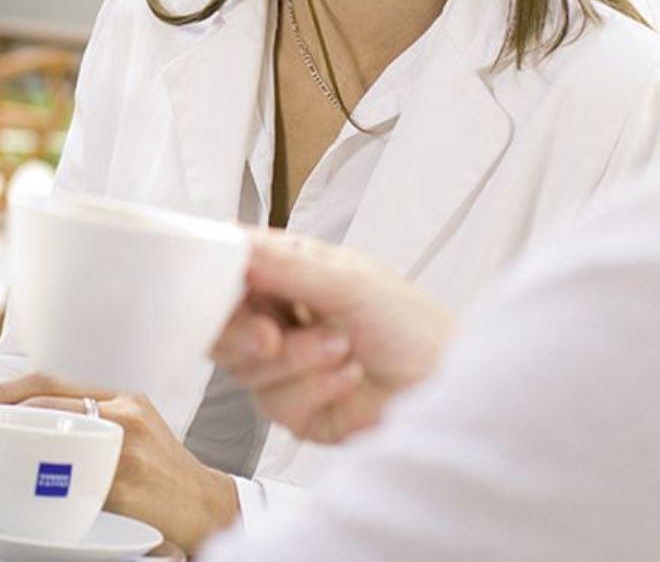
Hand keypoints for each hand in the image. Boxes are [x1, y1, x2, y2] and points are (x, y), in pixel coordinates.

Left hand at [0, 375, 236, 552]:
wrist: (205, 506)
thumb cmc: (162, 468)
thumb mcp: (135, 425)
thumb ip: (94, 413)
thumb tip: (34, 414)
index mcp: (124, 396)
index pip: (54, 379)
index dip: (13, 388)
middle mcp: (124, 415)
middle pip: (47, 404)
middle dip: (6, 414)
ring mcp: (124, 450)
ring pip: (54, 440)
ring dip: (19, 448)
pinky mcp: (122, 487)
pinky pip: (72, 482)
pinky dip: (45, 484)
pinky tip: (30, 489)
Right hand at [209, 229, 454, 444]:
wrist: (447, 387)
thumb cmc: (411, 324)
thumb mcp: (351, 281)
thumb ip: (289, 267)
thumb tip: (240, 248)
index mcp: (286, 274)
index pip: (228, 271)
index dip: (213, 279)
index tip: (217, 286)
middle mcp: (279, 318)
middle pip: (220, 327)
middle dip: (241, 333)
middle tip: (269, 336)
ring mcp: (283, 367)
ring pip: (245, 368)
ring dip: (298, 360)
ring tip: (344, 349)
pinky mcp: (295, 411)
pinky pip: (275, 403)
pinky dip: (316, 389)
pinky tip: (349, 378)